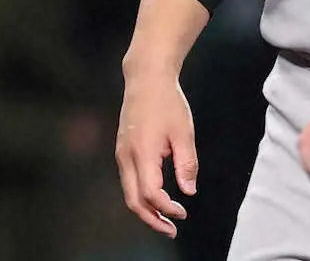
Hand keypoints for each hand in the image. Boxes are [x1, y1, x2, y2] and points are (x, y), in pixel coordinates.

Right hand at [115, 69, 196, 237]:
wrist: (146, 79)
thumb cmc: (168, 102)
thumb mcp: (184, 131)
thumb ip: (186, 163)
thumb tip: (189, 191)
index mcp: (142, 153)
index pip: (151, 194)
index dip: (166, 208)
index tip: (183, 213)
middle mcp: (126, 158)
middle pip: (134, 201)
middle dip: (152, 219)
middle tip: (172, 230)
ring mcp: (121, 155)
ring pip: (129, 193)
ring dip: (146, 210)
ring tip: (166, 219)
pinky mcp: (122, 151)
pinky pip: (129, 181)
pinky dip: (141, 195)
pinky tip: (157, 198)